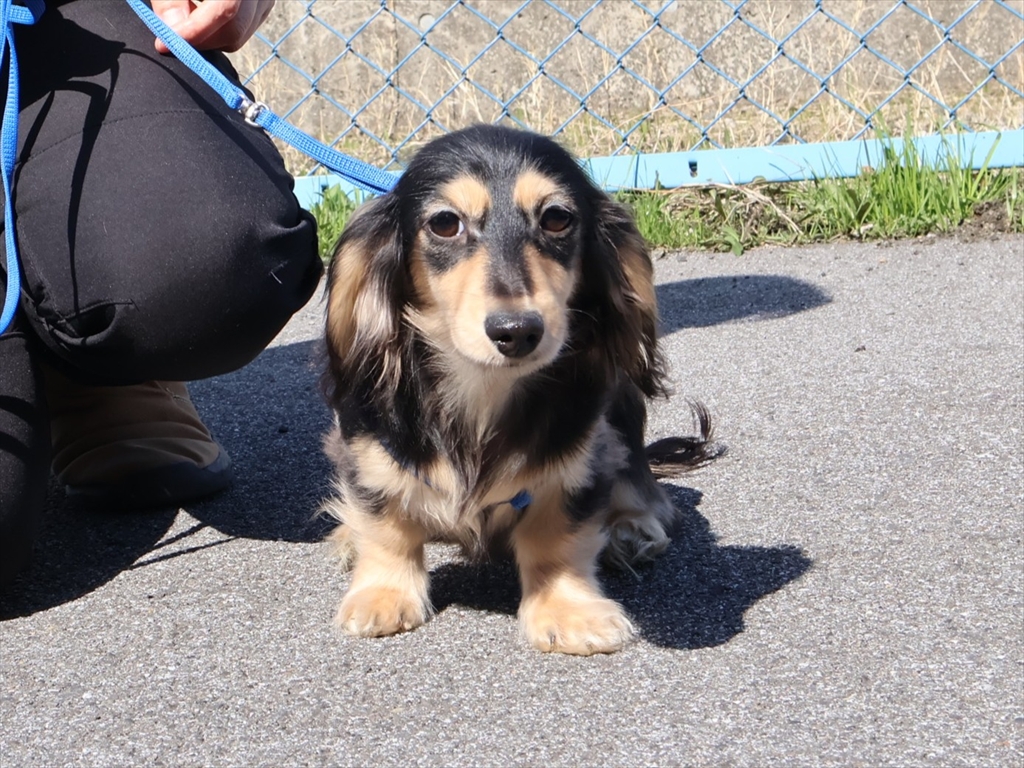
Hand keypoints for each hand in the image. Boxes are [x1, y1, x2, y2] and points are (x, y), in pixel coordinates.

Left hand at [152, 0, 275, 53]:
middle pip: (235, 28)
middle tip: (172, 35)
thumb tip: (174, 32)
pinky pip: (243, 30)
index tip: (166, 43)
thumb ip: (170, 0)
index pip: (226, 9)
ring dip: (208, 36)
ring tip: (185, 16)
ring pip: (239, 35)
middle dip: (200, 39)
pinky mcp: (263, 5)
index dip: (196, 31)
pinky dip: (218, 31)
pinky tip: (200, 14)